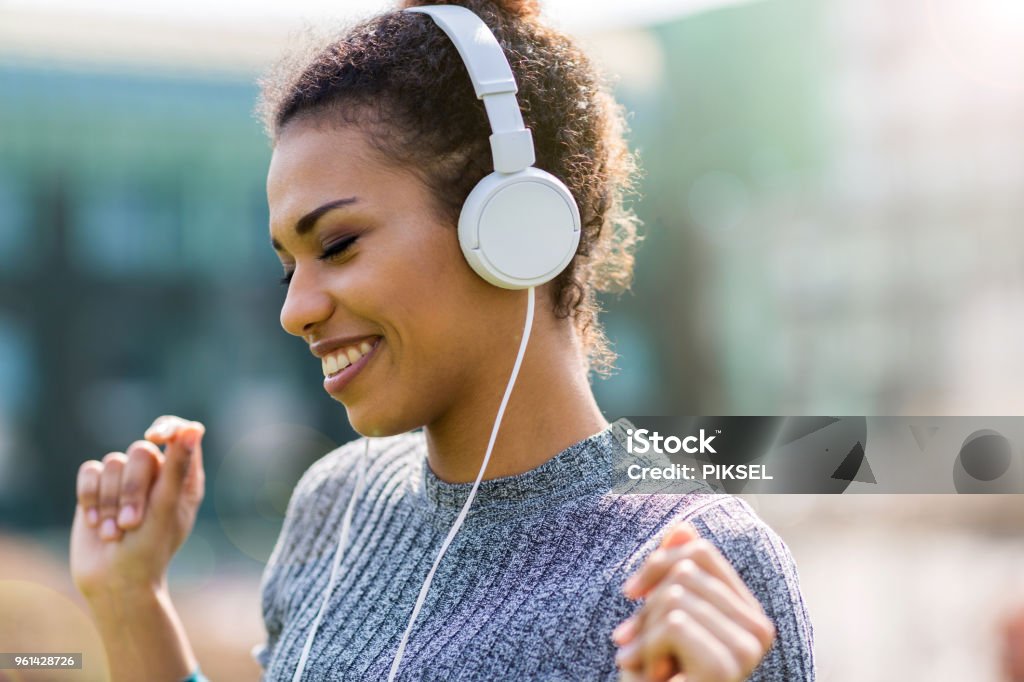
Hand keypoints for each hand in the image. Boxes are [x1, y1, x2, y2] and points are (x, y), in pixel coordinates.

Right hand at [70, 416, 205, 600]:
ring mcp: (125, 481)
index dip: (167, 428)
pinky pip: (89, 472)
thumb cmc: (150, 547)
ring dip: (109, 502)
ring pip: (112, 463)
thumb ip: (177, 467)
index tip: (156, 438)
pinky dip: (89, 498)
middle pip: (140, 451)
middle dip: (132, 489)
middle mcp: (155, 475)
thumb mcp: (166, 506)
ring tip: (114, 533)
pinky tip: (94, 525)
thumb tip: (193, 428)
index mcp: (183, 477)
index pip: (179, 432)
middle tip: (131, 523)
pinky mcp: (97, 490)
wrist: (114, 581)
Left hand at [613, 522, 775, 681]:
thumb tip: (681, 526)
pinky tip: (653, 676)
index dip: (657, 563)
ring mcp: (747, 648)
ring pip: (675, 596)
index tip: (631, 593)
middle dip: (646, 607)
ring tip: (649, 664)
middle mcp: (759, 629)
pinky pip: (673, 624)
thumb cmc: (659, 676)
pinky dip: (646, 649)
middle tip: (634, 643)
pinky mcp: (728, 665)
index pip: (701, 553)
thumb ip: (675, 573)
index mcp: (748, 614)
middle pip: (685, 570)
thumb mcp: (660, 618)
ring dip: (645, 633)